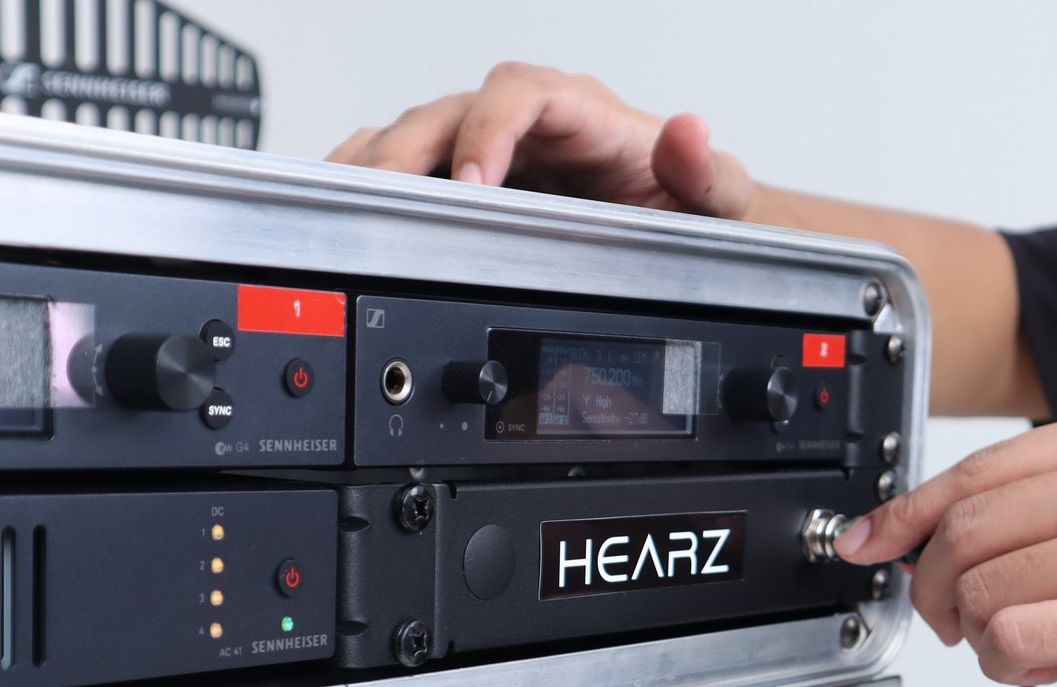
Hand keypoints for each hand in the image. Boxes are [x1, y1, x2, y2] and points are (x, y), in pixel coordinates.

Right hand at [327, 63, 754, 216]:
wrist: (674, 221)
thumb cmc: (684, 202)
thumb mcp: (713, 193)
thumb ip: (708, 172)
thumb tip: (689, 132)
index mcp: (580, 112)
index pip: (520, 95)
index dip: (489, 130)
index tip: (475, 181)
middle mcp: (526, 120)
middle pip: (449, 112)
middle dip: (410, 152)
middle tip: (383, 200)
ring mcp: (490, 144)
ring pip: (417, 134)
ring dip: (377, 165)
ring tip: (343, 200)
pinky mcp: (467, 173)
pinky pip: (410, 162)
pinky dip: (372, 178)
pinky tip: (344, 202)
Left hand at [835, 398, 1056, 686]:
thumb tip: (945, 534)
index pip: (983, 467)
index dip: (910, 512)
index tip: (872, 541)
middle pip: (970, 523)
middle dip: (937, 585)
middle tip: (952, 622)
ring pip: (988, 583)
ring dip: (980, 634)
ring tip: (1020, 651)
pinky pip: (1018, 633)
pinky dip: (1006, 663)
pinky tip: (1039, 668)